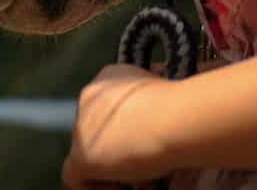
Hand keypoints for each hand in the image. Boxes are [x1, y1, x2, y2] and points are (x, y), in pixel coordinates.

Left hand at [63, 64, 176, 187]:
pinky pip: (76, 179)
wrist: (174, 119)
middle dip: (120, 152)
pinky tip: (126, 186)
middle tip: (146, 165)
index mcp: (110, 76)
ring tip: (142, 177)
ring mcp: (81, 127)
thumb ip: (146, 107)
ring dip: (113, 171)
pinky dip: (100, 188)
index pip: (107, 110)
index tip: (147, 143)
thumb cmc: (180, 107)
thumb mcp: (163, 96)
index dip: (126, 131)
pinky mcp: (80, 156)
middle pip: (97, 133)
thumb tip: (151, 126)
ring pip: (88, 155)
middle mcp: (89, 97)